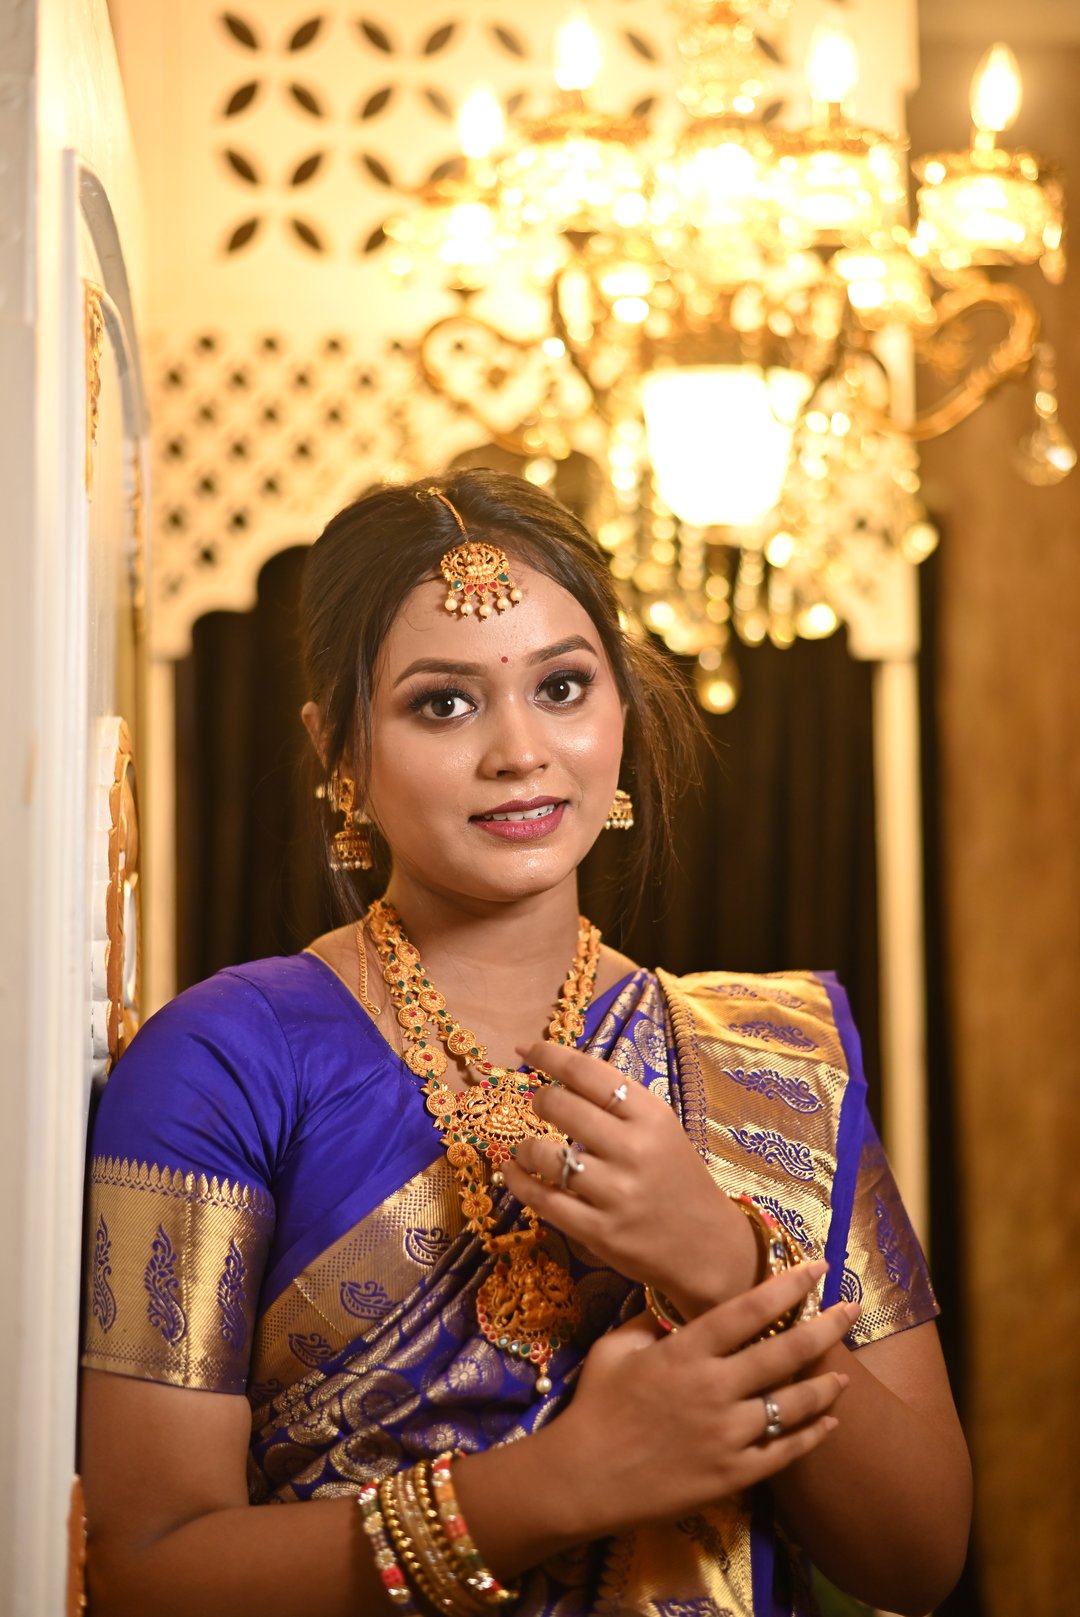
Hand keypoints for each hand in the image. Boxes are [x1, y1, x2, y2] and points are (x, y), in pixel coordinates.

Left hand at [502, 1040, 757, 1314]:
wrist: (708, 1246)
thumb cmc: (677, 1178)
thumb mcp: (661, 1129)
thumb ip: (618, 1104)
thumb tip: (561, 1073)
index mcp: (652, 1116)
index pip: (588, 1072)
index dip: (549, 1055)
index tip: (526, 1049)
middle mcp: (634, 1149)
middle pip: (560, 1105)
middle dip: (540, 1100)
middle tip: (541, 1105)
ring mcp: (615, 1193)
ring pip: (545, 1155)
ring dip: (527, 1147)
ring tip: (530, 1150)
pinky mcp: (599, 1232)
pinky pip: (542, 1199)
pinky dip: (518, 1181)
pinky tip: (513, 1171)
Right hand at [548, 1262, 856, 1535]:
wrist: (582, 1479)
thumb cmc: (596, 1407)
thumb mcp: (615, 1349)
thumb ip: (650, 1323)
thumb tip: (677, 1305)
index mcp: (685, 1352)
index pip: (748, 1310)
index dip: (787, 1286)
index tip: (817, 1268)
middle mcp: (714, 1388)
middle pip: (785, 1352)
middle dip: (825, 1327)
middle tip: (852, 1310)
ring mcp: (727, 1435)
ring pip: (793, 1405)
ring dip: (824, 1386)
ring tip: (844, 1375)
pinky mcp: (733, 1476)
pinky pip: (784, 1452)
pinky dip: (812, 1436)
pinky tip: (829, 1423)